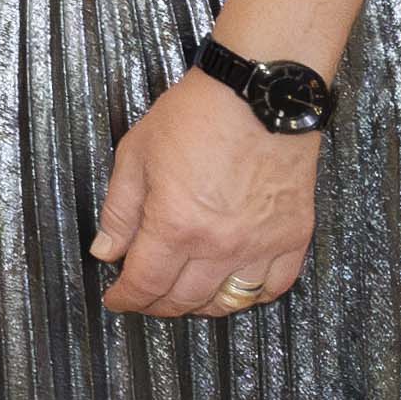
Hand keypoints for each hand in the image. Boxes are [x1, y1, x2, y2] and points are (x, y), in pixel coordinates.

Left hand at [92, 72, 320, 317]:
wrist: (260, 93)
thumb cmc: (197, 116)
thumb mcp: (136, 155)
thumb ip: (119, 211)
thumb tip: (106, 252)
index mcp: (175, 225)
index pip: (145, 284)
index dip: (126, 298)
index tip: (117, 299)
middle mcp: (220, 244)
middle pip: (183, 299)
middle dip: (157, 305)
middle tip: (145, 297)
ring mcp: (261, 243)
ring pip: (229, 302)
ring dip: (201, 305)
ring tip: (185, 295)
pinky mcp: (294, 235)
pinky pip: (275, 286)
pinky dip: (253, 296)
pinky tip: (234, 286)